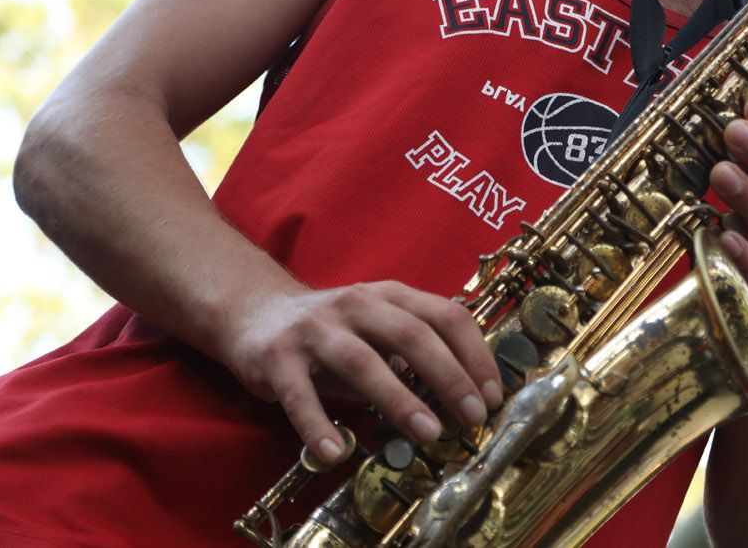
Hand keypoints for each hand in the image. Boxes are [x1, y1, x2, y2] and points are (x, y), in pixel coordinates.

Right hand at [220, 281, 503, 462]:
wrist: (255, 312)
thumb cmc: (332, 328)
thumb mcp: (379, 324)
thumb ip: (414, 347)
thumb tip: (464, 392)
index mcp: (390, 295)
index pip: (446, 315)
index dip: (475, 354)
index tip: (492, 394)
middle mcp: (357, 304)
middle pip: (413, 336)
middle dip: (450, 377)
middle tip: (473, 417)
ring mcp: (316, 329)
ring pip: (363, 362)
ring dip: (400, 400)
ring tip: (428, 434)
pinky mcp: (277, 357)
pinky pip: (300, 396)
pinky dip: (318, 426)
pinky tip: (336, 452)